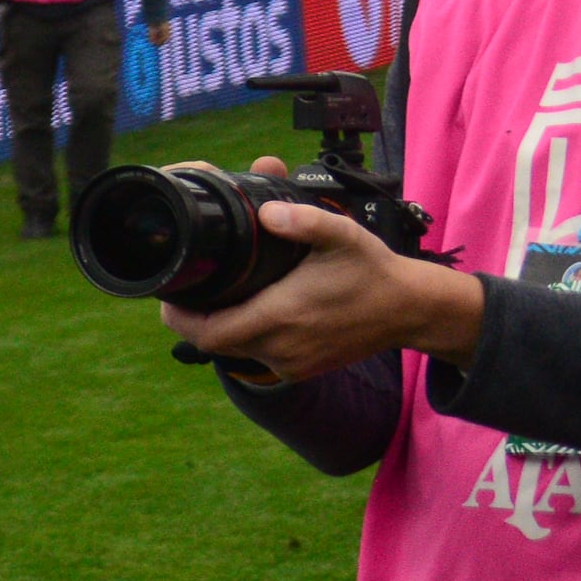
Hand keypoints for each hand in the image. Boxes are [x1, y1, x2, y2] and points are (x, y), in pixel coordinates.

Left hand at [164, 168, 481, 384]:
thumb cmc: (373, 270)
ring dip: (220, 328)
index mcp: (280, 318)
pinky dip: (246, 337)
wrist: (411, 309)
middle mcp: (281, 348)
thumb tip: (268, 212)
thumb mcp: (341, 235)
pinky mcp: (303, 369)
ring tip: (215, 297)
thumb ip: (303, 220)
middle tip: (186, 291)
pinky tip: (249, 311)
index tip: (168, 295)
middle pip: (213, 343)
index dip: (180, 316)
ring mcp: (292, 364)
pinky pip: (259, 356)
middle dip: (194, 319)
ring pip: (235, 350)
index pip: (207, 332)